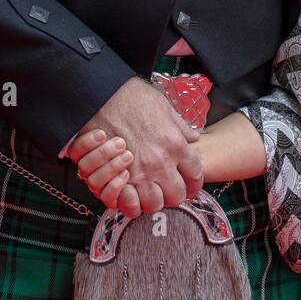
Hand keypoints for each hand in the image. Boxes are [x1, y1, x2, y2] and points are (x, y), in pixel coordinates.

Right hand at [68, 77, 203, 218]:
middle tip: (169, 189)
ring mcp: (139, 172)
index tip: (190, 184)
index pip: (195, 175)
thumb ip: (180, 126)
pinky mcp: (117, 176)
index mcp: (176, 145)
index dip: (194, 183)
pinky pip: (128, 204)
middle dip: (175, 195)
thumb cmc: (134, 97)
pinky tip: (131, 194)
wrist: (105, 95)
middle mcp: (161, 163)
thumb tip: (193, 136)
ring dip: (153, 201)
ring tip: (149, 193)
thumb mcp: (165, 107)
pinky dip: (130, 203)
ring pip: (154, 204)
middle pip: (177, 195)